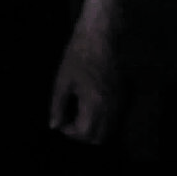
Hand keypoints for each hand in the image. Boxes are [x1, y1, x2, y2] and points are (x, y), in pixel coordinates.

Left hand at [49, 24, 117, 142]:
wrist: (99, 37)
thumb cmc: (77, 55)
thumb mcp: (62, 80)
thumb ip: (57, 105)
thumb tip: (54, 125)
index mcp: (94, 103)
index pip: (85, 133)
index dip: (69, 132)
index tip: (60, 123)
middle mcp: (111, 107)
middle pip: (99, 138)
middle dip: (82, 135)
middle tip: (67, 122)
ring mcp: (119, 103)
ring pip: (108, 131)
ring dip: (92, 130)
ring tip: (76, 115)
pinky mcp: (122, 97)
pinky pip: (114, 120)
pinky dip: (101, 122)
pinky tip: (88, 108)